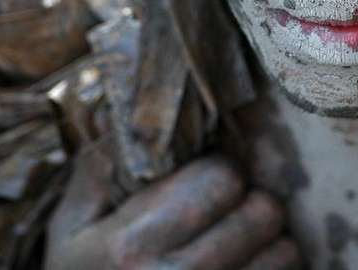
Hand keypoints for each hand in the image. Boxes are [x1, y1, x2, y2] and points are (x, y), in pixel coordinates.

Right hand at [44, 153, 302, 269]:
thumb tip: (116, 103)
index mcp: (131, 245)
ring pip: (286, 249)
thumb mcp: (72, 227)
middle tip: (226, 213)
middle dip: (248, 204)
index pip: (222, 176)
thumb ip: (100, 168)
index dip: (218, 172)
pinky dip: (274, 266)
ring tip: (237, 244)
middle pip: (263, 211)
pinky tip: (244, 266)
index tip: (202, 183)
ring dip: (267, 242)